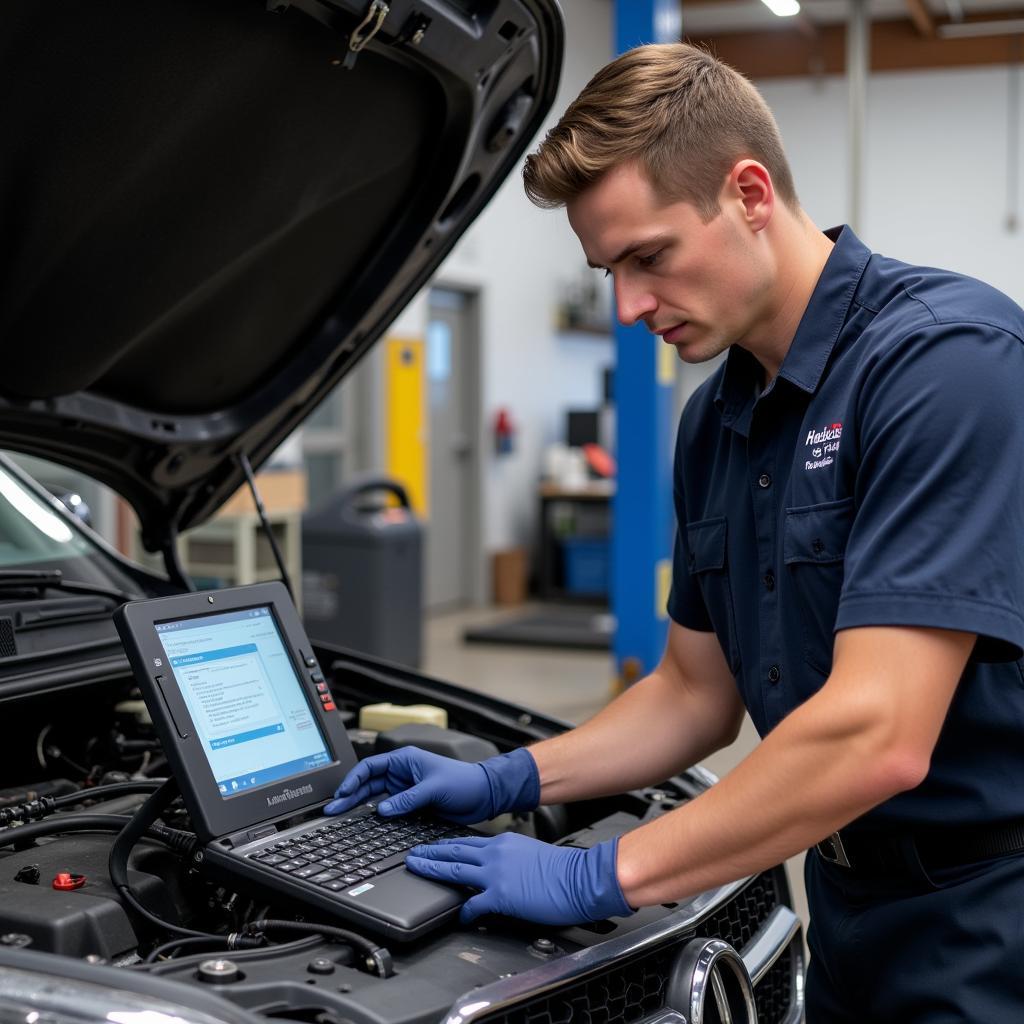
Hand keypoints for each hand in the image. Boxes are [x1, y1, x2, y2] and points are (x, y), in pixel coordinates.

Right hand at [323, 746, 538, 824]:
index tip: (341, 794)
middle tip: (333, 809)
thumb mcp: (434, 788)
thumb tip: (383, 810)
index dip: (353, 779)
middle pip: (368, 783)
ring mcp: (406, 789)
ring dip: (359, 805)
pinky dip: (376, 815)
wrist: (484, 795)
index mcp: (405, 760)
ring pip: (375, 797)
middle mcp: (402, 773)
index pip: (370, 767)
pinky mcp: (411, 803)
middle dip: (350, 795)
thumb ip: (408, 799)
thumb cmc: (465, 781)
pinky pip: (388, 808)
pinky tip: (364, 822)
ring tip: (342, 815)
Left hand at [405, 833, 632, 924]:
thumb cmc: (562, 870)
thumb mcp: (529, 854)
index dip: (447, 846)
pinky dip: (464, 912)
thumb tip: (497, 870)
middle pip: (454, 852)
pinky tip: (460, 917)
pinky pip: (474, 904)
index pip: (467, 843)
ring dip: (433, 869)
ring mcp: (496, 874)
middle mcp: (496, 854)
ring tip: (418, 869)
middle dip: (431, 853)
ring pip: (455, 870)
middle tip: (413, 854)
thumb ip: (509, 858)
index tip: (434, 847)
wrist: (579, 877)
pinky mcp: (501, 896)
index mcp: (503, 843)